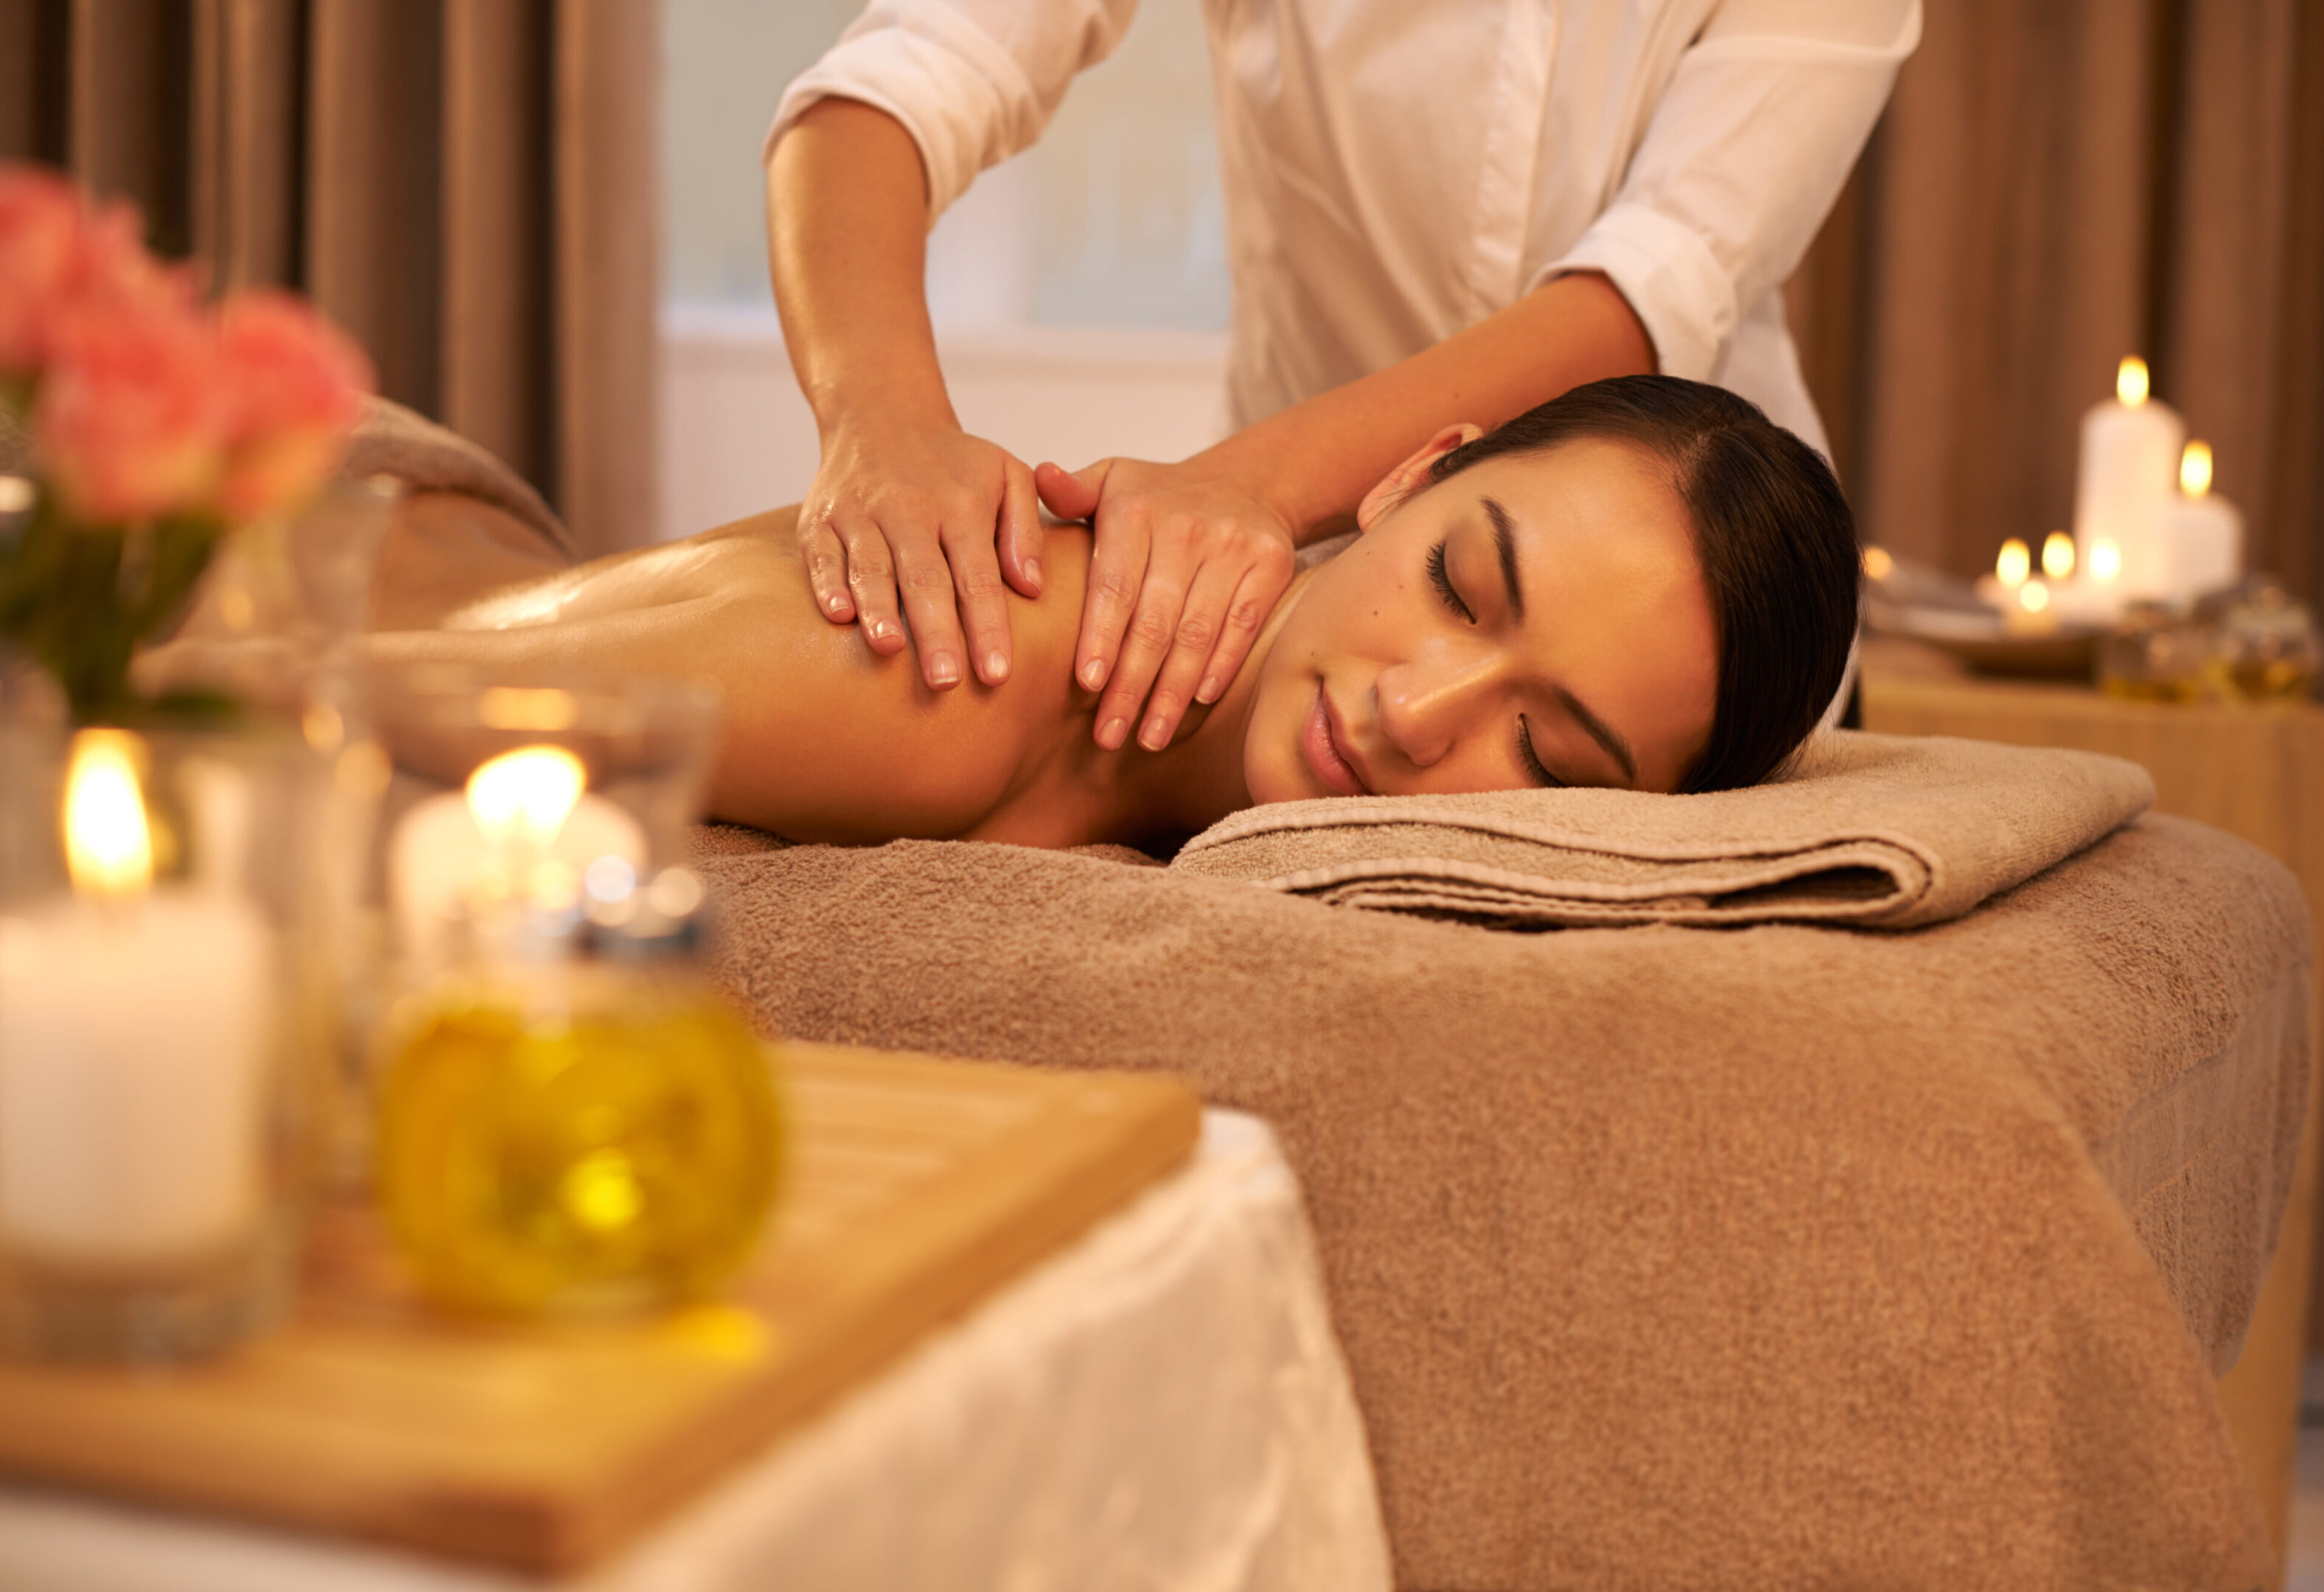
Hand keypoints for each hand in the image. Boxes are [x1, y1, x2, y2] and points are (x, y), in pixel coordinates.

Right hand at [798, 419, 1044, 689]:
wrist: (882, 414)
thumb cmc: (955, 464)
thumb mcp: (1007, 475)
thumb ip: (1024, 530)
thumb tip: (1032, 587)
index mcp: (961, 505)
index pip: (978, 576)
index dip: (988, 626)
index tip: (998, 674)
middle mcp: (909, 510)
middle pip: (924, 579)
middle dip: (936, 632)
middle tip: (946, 682)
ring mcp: (860, 514)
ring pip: (871, 568)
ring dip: (879, 610)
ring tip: (890, 650)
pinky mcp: (820, 520)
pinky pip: (822, 556)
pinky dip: (828, 584)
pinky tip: (838, 615)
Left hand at [1035, 457, 1296, 750]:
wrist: (1246, 482)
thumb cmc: (1160, 497)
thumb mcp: (1111, 479)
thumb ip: (1071, 490)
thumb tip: (1040, 476)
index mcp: (1135, 510)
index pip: (1113, 586)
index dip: (1101, 638)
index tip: (1087, 685)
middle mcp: (1185, 527)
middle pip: (1153, 621)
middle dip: (1130, 685)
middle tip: (1108, 735)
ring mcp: (1232, 546)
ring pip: (1197, 633)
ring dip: (1171, 692)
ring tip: (1148, 737)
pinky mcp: (1270, 565)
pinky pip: (1241, 626)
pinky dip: (1220, 667)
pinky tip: (1197, 703)